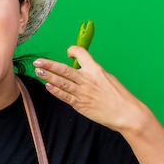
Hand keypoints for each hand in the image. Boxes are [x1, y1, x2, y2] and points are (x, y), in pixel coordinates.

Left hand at [33, 46, 147, 132]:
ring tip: (38, 71)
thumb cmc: (119, 96)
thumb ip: (93, 72)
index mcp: (95, 70)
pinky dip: (55, 91)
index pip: (81, 54)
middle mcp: (87, 79)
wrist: (126, 113)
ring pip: (61, 82)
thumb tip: (81, 68)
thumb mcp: (107, 78)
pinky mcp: (80, 104)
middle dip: (49, 64)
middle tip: (38, 61)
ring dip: (48, 76)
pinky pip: (64, 96)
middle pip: (64, 69)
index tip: (69, 52)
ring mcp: (82, 92)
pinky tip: (48, 86)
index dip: (72, 50)